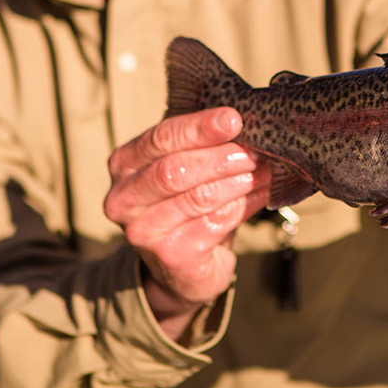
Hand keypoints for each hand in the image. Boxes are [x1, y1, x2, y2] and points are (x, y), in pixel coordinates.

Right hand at [103, 107, 270, 339]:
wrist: (181, 268)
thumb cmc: (183, 203)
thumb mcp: (184, 168)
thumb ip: (202, 146)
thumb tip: (243, 124)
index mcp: (124, 164)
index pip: (160, 138)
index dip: (198, 128)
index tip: (233, 119)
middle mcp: (123, 199)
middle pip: (175, 169)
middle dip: (221, 157)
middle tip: (255, 151)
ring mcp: (144, 231)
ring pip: (199, 196)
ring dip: (238, 180)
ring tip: (264, 170)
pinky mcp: (170, 255)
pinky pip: (215, 222)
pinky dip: (244, 204)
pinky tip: (261, 193)